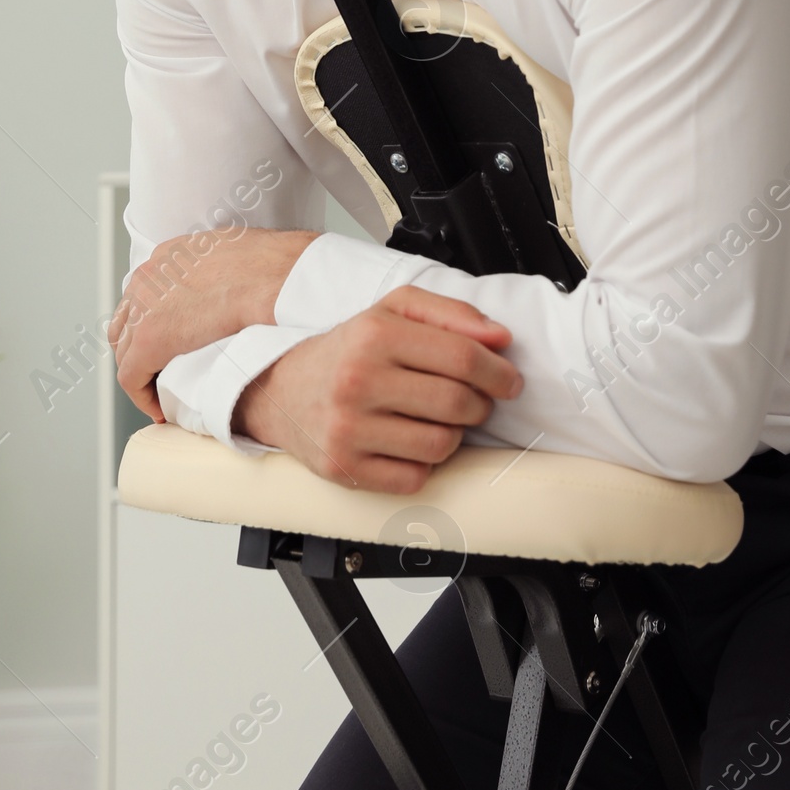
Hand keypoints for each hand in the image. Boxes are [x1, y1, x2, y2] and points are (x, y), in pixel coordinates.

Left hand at [110, 227, 318, 419]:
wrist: (276, 277)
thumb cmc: (273, 266)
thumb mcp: (237, 252)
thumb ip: (218, 267)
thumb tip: (228, 286)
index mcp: (169, 255)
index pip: (145, 294)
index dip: (153, 322)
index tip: (170, 342)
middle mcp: (149, 277)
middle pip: (127, 321)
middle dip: (139, 347)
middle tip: (159, 369)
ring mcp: (145, 308)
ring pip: (125, 350)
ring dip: (141, 371)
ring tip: (160, 389)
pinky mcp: (150, 341)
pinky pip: (132, 377)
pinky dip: (142, 395)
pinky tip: (159, 407)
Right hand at [234, 285, 523, 493]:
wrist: (280, 390)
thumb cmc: (348, 349)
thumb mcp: (393, 311)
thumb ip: (451, 314)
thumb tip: (500, 338)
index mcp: (375, 334)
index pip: (463, 358)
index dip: (498, 372)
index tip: (509, 380)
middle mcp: (358, 381)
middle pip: (457, 403)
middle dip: (481, 405)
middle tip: (476, 400)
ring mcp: (349, 429)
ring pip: (441, 445)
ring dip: (454, 436)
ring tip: (438, 420)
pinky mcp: (344, 468)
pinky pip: (414, 478)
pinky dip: (424, 464)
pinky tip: (410, 443)